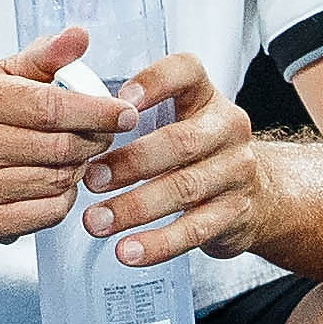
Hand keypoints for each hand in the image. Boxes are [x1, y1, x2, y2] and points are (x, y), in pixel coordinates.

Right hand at [0, 25, 125, 242]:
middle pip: (59, 148)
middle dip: (94, 140)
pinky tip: (56, 181)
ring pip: (58, 181)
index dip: (96, 111)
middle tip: (103, 133)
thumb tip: (80, 36)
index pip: (49, 108)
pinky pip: (48, 213)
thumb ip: (45, 56)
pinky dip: (64, 197)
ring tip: (75, 154)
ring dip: (79, 168)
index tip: (125, 113)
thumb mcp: (2, 73)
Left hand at [79, 51, 264, 267]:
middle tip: (90, 178)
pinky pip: (194, 231)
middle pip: (182, 141)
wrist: (257, 192)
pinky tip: (127, 251)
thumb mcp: (175, 116)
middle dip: (132, 161)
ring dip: (135, 207)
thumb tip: (66, 97)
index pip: (187, 72)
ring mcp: (235, 172)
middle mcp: (227, 129)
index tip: (120, 100)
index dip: (155, 82)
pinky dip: (157, 244)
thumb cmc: (193, 151)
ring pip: (184, 189)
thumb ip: (128, 107)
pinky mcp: (234, 213)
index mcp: (205, 96)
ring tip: (95, 222)